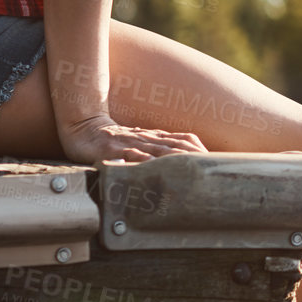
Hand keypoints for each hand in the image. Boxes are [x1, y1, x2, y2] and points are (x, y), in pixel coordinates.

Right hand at [58, 113, 207, 163]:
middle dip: (197, 159)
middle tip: (212, 172)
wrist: (84, 127)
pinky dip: (144, 164)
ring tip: (194, 174)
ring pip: (160, 152)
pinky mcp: (114, 150)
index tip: (217, 164)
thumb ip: (159, 151)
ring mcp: (132, 143)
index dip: (202, 151)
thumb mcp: (141, 143)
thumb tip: (180, 165)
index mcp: (157, 137)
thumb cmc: (115, 139)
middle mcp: (148, 138)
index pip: (186, 141)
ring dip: (178, 162)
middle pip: (180, 146)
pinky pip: (131, 157)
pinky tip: (154, 172)